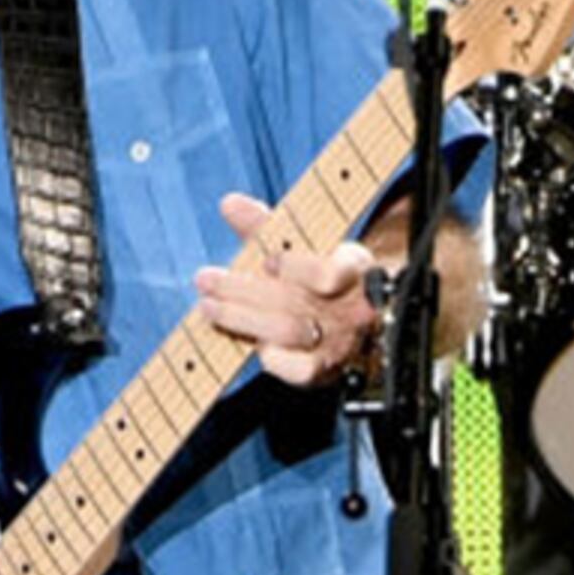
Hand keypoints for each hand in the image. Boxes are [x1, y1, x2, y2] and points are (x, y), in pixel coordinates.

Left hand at [197, 190, 381, 388]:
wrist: (368, 321)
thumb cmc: (326, 276)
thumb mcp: (304, 246)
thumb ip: (266, 228)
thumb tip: (228, 203)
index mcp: (352, 269)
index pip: (328, 274)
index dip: (295, 269)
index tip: (268, 261)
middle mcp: (350, 308)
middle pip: (291, 303)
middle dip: (241, 290)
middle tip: (205, 280)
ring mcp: (339, 342)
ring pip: (287, 331)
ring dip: (240, 318)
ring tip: (208, 307)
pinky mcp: (326, 371)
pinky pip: (299, 371)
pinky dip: (273, 357)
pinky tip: (252, 345)